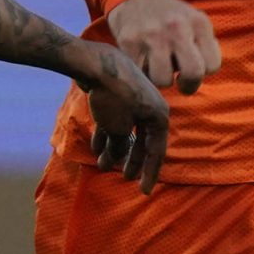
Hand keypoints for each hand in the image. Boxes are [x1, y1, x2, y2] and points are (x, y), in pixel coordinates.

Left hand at [69, 38, 169, 192]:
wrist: (96, 63)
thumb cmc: (112, 98)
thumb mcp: (117, 129)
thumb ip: (120, 147)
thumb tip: (118, 156)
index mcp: (158, 115)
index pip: (156, 151)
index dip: (149, 173)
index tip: (143, 190)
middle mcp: (150, 107)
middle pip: (143, 140)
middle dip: (132, 160)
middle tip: (126, 178)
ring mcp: (134, 100)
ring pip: (126, 130)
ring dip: (114, 148)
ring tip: (103, 165)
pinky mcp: (118, 94)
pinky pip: (115, 119)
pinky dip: (106, 133)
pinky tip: (95, 148)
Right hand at [105, 0, 220, 92]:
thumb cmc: (170, 16)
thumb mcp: (194, 21)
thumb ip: (204, 44)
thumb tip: (205, 71)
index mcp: (198, 23)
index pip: (212, 65)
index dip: (203, 73)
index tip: (193, 69)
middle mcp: (177, 28)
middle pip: (193, 73)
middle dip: (188, 85)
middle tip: (181, 83)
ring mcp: (152, 35)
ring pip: (163, 79)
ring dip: (161, 79)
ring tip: (159, 67)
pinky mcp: (130, 42)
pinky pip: (140, 75)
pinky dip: (142, 74)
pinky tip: (144, 62)